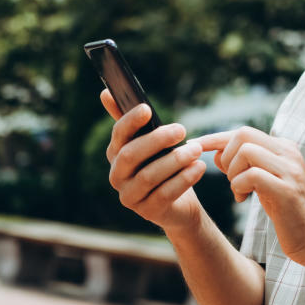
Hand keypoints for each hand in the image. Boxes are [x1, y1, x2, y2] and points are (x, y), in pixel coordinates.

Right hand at [100, 90, 206, 231]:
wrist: (178, 204)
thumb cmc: (164, 167)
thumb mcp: (151, 143)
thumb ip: (134, 122)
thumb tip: (105, 93)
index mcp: (115, 154)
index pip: (118, 135)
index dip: (130, 121)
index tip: (147, 109)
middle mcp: (117, 176)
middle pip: (130, 155)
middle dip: (157, 140)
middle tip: (182, 129)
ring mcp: (130, 197)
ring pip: (149, 175)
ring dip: (175, 160)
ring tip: (196, 150)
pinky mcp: (148, 212)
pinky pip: (165, 194)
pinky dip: (184, 179)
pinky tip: (199, 167)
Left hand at [193, 127, 304, 265]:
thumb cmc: (287, 212)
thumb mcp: (264, 183)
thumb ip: (245, 166)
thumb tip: (216, 153)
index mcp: (284, 148)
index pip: (243, 132)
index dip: (215, 138)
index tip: (193, 145)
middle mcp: (289, 152)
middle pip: (242, 134)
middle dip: (225, 156)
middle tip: (229, 178)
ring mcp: (290, 170)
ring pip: (246, 151)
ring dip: (233, 173)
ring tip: (239, 191)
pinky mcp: (287, 190)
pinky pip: (252, 176)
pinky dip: (239, 186)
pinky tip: (243, 199)